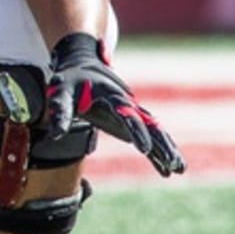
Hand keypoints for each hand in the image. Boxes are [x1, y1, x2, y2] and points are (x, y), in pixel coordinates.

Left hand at [45, 33, 184, 176]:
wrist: (81, 63)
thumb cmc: (70, 78)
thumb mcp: (60, 91)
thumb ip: (59, 111)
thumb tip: (55, 135)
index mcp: (111, 94)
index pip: (127, 114)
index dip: (136, 131)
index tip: (144, 148)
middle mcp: (126, 103)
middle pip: (149, 124)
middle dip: (161, 144)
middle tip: (174, 164)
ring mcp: (131, 111)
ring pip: (154, 131)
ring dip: (166, 148)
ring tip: (179, 169)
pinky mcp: (129, 118)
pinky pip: (147, 136)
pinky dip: (157, 150)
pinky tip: (166, 169)